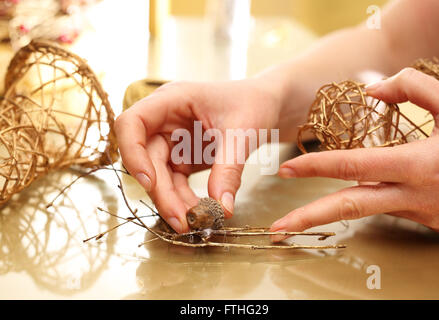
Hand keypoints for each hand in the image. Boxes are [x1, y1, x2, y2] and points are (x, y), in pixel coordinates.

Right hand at [114, 78, 281, 232]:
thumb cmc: (253, 104)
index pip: (132, 123)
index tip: (148, 182)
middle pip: (146, 158)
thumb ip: (228, 169)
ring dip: (172, 201)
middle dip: (161, 192)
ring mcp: (172, 140)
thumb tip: (221, 208)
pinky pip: (175, 182)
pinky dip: (183, 199)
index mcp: (172, 99)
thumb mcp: (242, 133)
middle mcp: (164, 119)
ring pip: (159, 175)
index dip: (132, 153)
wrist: (267, 105)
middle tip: (182, 221)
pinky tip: (198, 214)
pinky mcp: (182, 157)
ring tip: (193, 224)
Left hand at [270, 68, 438, 240]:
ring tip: (298, 219)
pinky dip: (369, 197)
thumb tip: (372, 88)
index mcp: (419, 164)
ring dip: (330, 213)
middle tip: (277, 228)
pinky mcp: (424, 220)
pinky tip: (365, 189)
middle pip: (351, 209)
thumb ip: (412, 87)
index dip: (318, 166)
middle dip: (309, 219)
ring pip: (365, 211)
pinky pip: (388, 206)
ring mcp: (419, 212)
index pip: (355, 166)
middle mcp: (414, 195)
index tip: (288, 168)